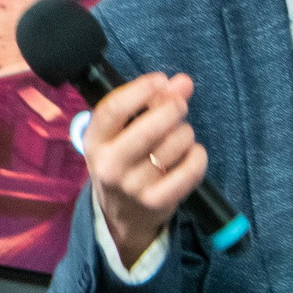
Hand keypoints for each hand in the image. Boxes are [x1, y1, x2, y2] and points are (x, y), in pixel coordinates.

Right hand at [84, 72, 206, 269]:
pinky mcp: (155, 201)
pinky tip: (194, 153)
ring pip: (173, 145)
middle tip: (180, 106)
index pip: (113, 109)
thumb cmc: (125, 159)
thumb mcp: (125, 131)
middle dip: (172, 110)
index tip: (161, 80)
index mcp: (94, 140)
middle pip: (148, 128)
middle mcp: (108, 164)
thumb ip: (152, 102)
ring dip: (185, 133)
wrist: (121, 212)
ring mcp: (131, 185)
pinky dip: (198, 157)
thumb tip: (182, 82)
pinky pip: (189, 170)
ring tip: (181, 136)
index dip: (142, 90)